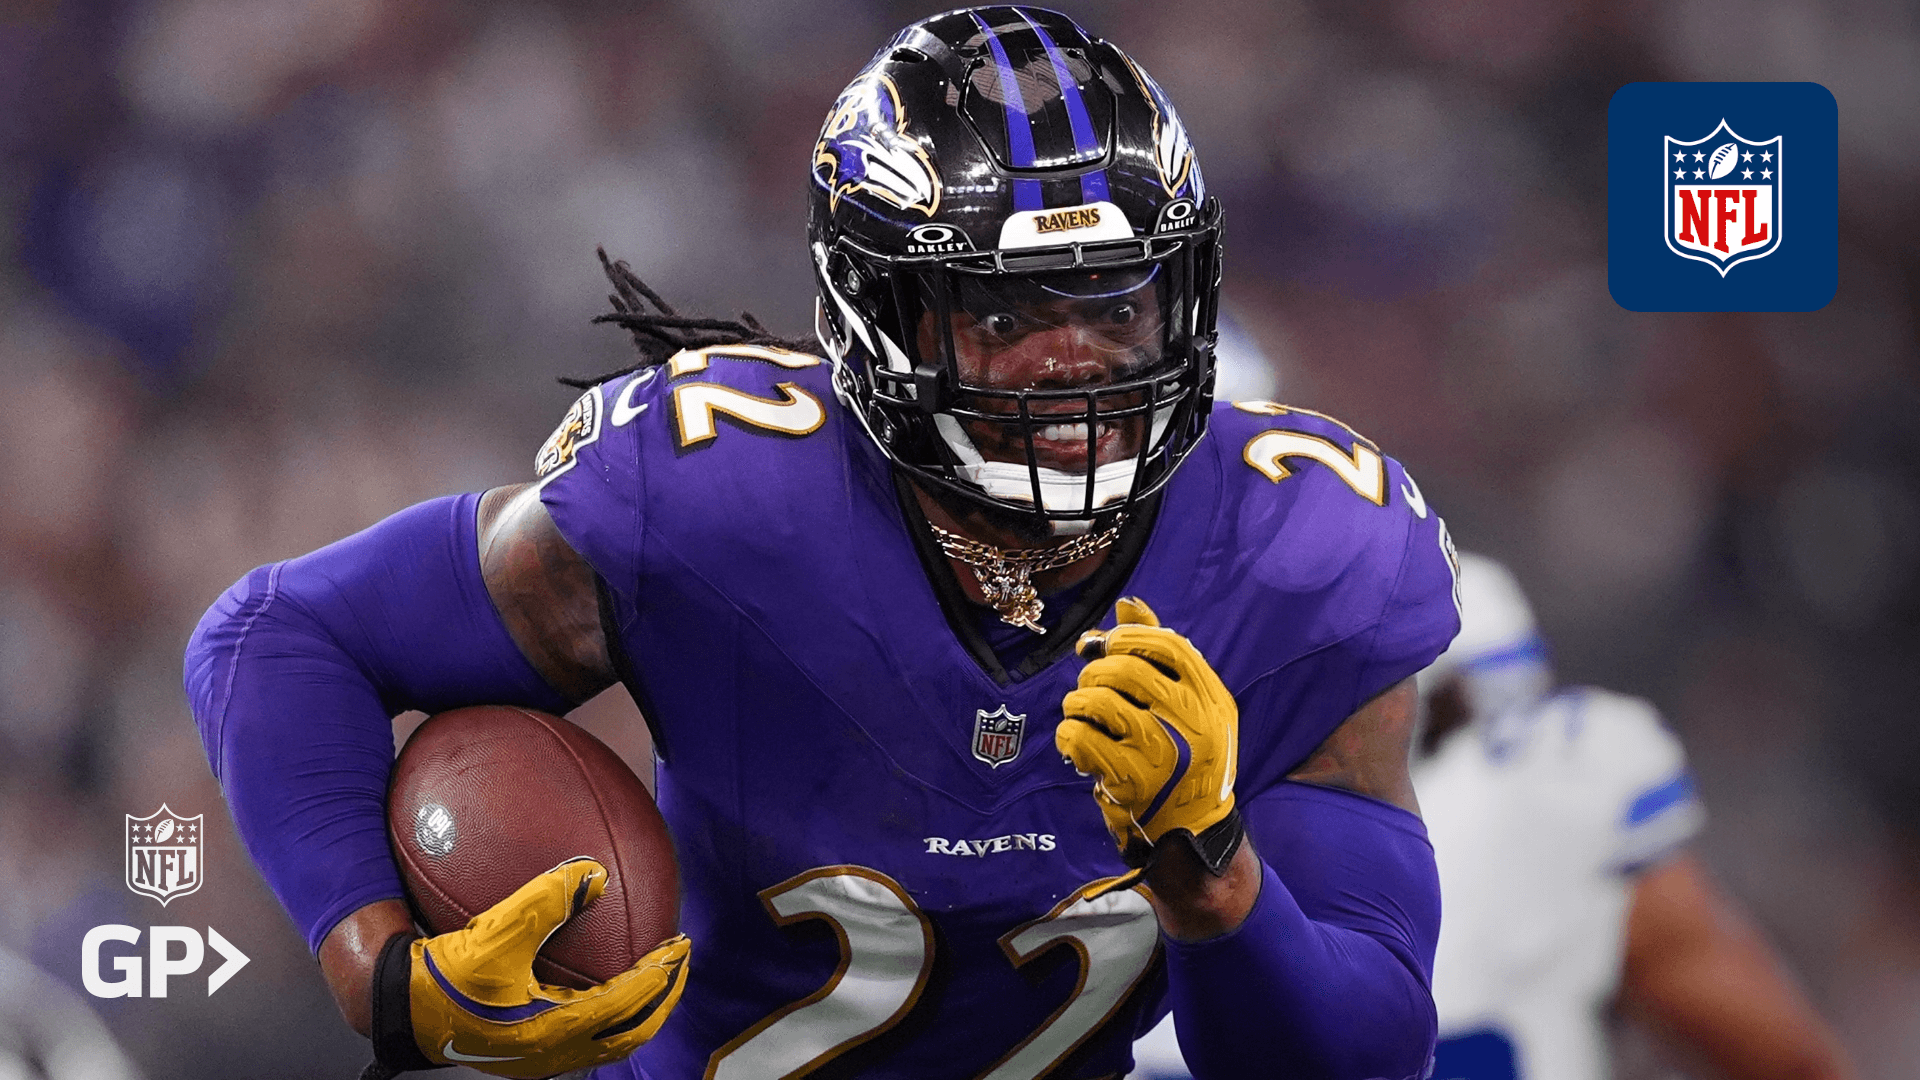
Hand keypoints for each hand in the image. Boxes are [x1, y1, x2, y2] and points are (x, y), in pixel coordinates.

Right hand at [395, 858, 689, 1078]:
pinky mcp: (531, 1055)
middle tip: (679, 962)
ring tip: (654, 977)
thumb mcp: (497, 932)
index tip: (682, 944)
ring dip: (642, 1009)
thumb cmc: (447, 976)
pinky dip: (613, 1014)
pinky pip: (590, 1039)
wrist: (403, 1010)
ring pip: (614, 1041)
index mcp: (558, 1028)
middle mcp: (558, 1052)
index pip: (631, 1002)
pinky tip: (606, 987)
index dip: (662, 973)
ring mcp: (545, 1059)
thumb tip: (595, 873)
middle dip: (664, 997)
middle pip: (635, 1032)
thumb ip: (547, 899)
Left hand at [1056, 598, 1242, 871]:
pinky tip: (1075, 745)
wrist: (1193, 830)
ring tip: (1079, 714)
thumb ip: (1161, 654)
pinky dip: (1068, 736)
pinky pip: (1081, 739)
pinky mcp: (1132, 781)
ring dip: (1076, 704)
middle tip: (1087, 687)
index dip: (1127, 637)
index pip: (1168, 645)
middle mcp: (1193, 723)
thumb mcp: (1191, 706)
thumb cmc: (1186, 756)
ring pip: (1097, 702)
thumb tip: (1127, 604)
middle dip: (1093, 672)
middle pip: (1125, 670)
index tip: (1105, 645)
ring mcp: (1163, 752)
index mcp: (1212, 698)